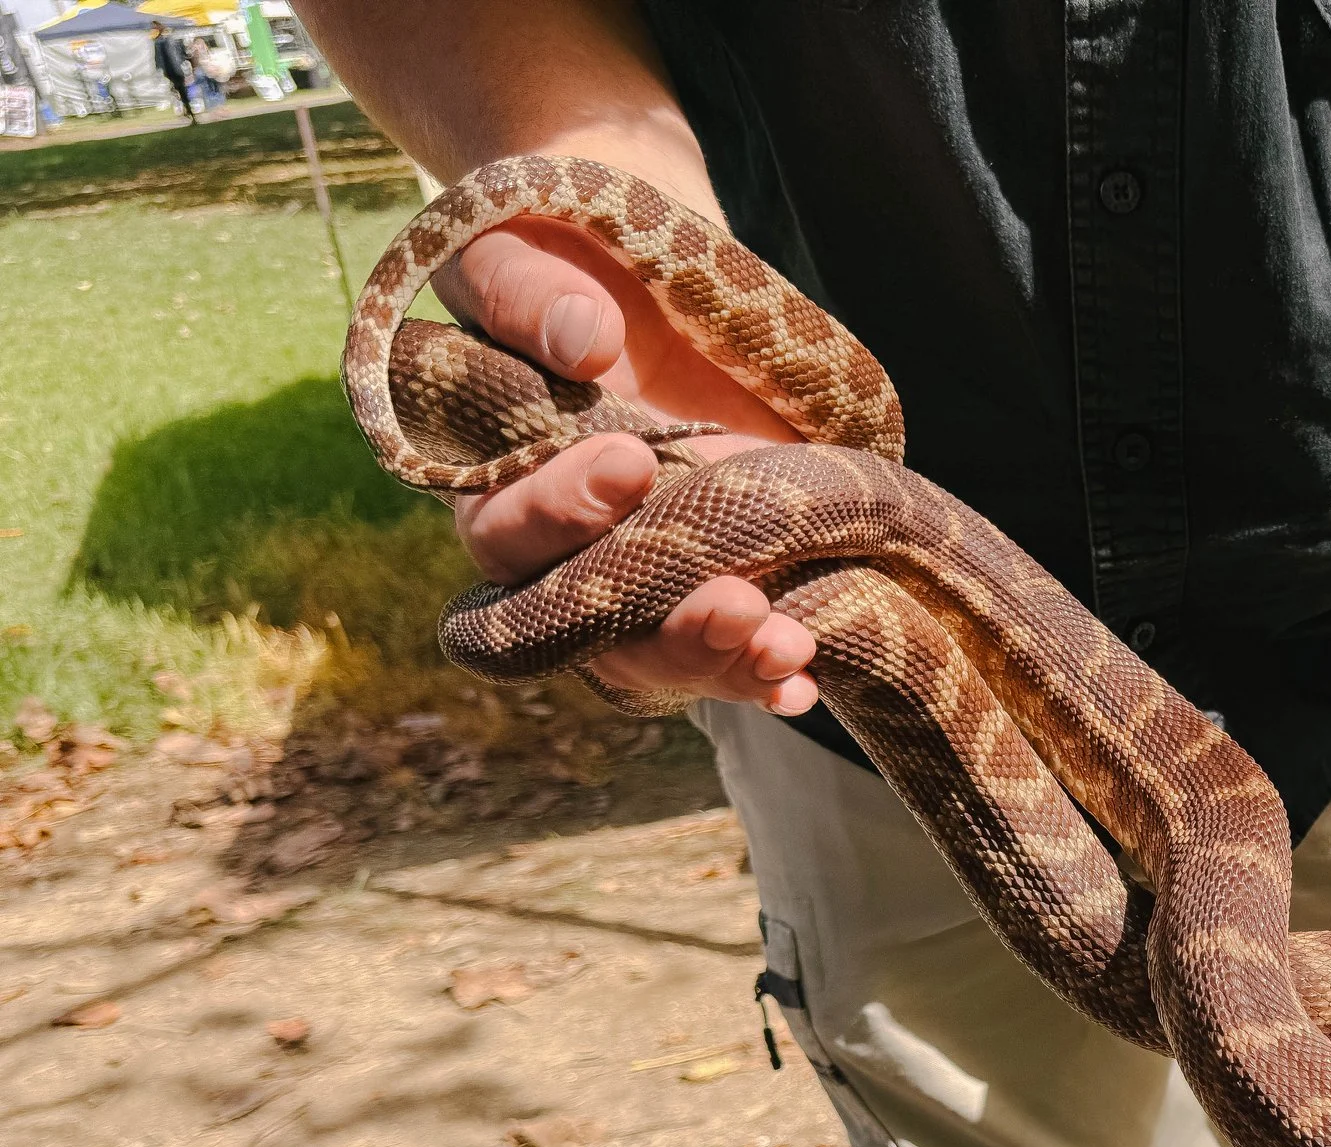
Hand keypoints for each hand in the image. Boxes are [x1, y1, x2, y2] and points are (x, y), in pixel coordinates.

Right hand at [434, 218, 821, 712]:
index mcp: (490, 484)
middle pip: (588, 629)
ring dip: (722, 660)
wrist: (648, 256)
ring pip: (660, 653)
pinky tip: (803, 684)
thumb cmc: (563, 247)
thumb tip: (584, 344)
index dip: (557, 515)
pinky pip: (729, 646)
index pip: (503, 536)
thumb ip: (526, 289)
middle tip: (737, 602)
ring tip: (789, 648)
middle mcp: (561, 551)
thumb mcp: (524, 242)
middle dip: (661, 626)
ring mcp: (643, 571)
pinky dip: (765, 670)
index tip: (631, 462)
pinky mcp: (717, 571)